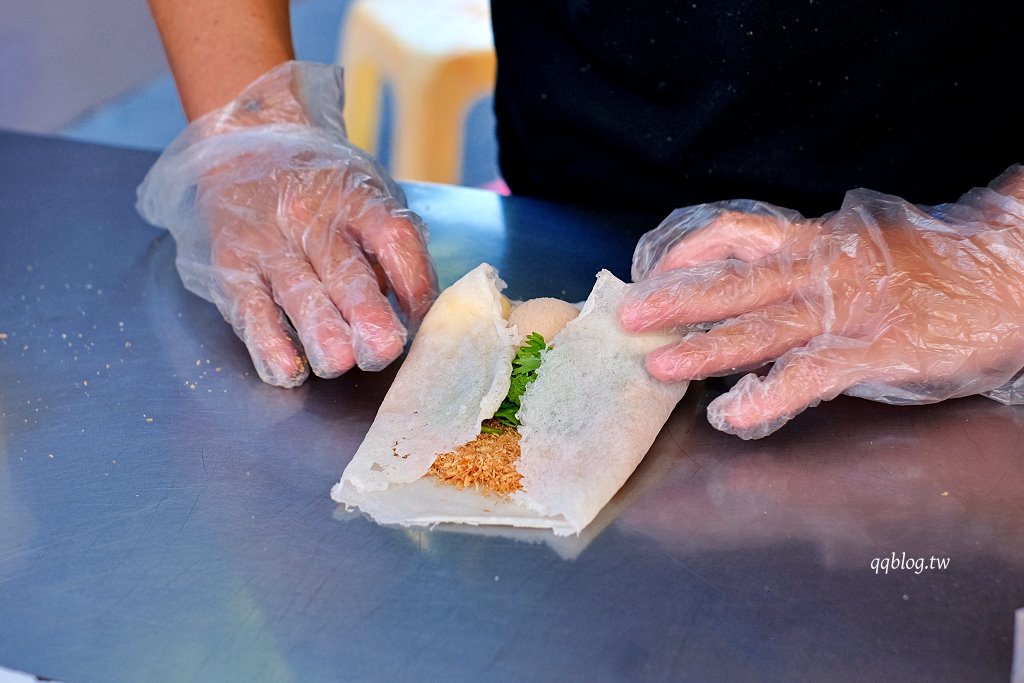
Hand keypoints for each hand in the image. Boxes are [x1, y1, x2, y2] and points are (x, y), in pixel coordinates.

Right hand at [138, 62, 437, 386]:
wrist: (246, 144)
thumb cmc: (324, 189)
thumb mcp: (367, 195)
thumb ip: (389, 247)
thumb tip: (416, 311)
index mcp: (359, 200)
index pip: (394, 239)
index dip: (414, 282)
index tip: (422, 318)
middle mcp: (314, 219)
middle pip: (346, 271)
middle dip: (366, 316)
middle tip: (382, 350)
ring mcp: (271, 243)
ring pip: (298, 293)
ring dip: (320, 333)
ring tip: (339, 362)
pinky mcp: (234, 267)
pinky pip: (252, 310)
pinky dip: (269, 344)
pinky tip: (287, 370)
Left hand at [619, 167, 1023, 438]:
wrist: (1010, 279)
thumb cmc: (934, 270)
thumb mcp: (863, 250)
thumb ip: (811, 263)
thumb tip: (756, 283)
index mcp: (819, 242)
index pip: (741, 234)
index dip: (691, 250)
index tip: (652, 266)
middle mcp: (824, 271)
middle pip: (737, 283)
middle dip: (678, 300)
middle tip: (630, 315)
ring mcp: (848, 311)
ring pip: (763, 328)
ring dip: (706, 349)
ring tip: (659, 364)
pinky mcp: (875, 351)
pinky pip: (811, 374)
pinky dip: (770, 394)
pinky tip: (735, 413)